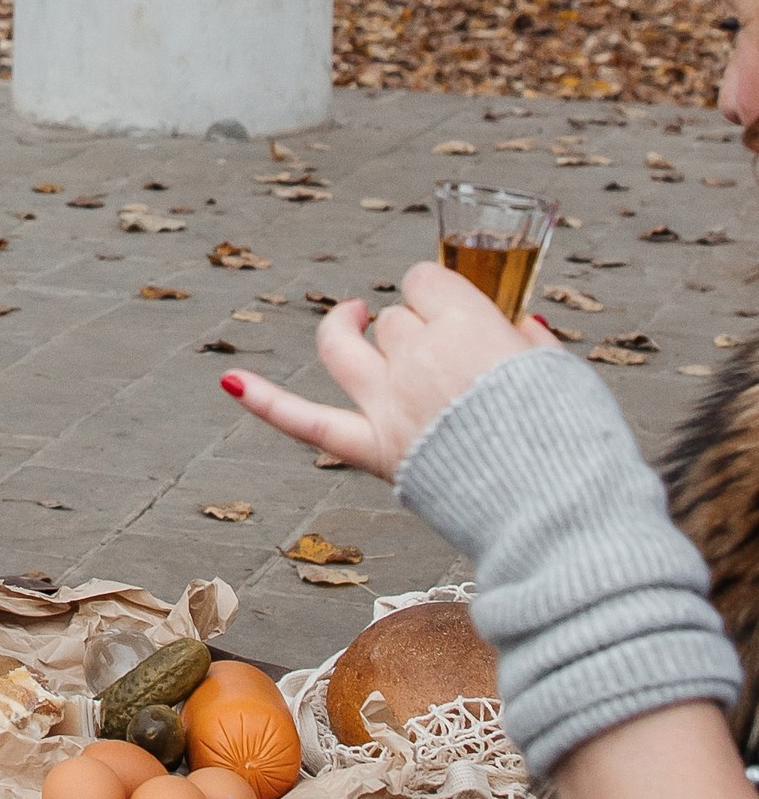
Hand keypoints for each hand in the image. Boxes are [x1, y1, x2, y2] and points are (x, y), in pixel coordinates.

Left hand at [224, 258, 545, 485]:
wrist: (558, 515)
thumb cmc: (572, 443)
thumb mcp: (565, 375)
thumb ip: (532, 345)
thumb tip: (521, 328)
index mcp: (466, 327)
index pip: (426, 283)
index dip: (438, 295)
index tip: (454, 310)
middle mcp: (417, 358)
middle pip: (393, 320)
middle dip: (413, 328)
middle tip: (443, 358)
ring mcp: (388, 405)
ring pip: (344, 347)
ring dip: (344, 331)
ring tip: (348, 320)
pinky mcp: (372, 452)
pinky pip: (305, 422)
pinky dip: (264, 401)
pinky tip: (227, 382)